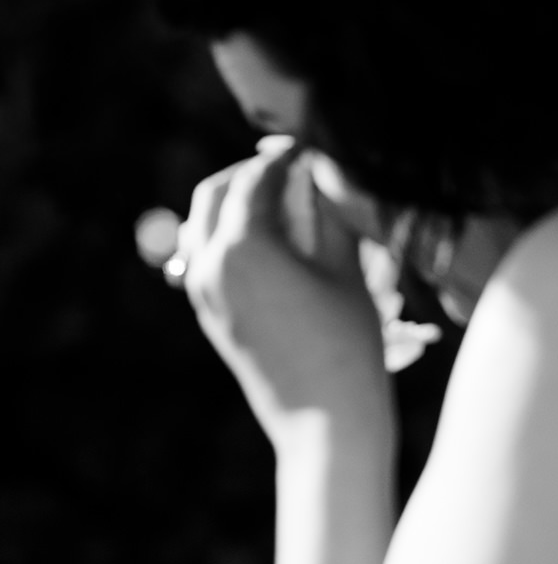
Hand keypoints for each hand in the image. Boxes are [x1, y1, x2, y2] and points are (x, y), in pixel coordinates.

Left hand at [178, 138, 393, 450]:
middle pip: (214, 194)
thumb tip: (328, 173)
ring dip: (234, 204)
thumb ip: (332, 212)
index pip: (256, 177)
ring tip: (278, 199)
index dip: (285, 154)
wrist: (325, 419)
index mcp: (242, 246)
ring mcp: (204, 294)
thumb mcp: (349, 269)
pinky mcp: (211, 317)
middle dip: (249, 172)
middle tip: (289, 164)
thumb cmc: (349, 343)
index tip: (310, 144)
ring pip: (202, 227)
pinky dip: (229, 237)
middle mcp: (210, 265)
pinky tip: (270, 241)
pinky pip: (206, 259)